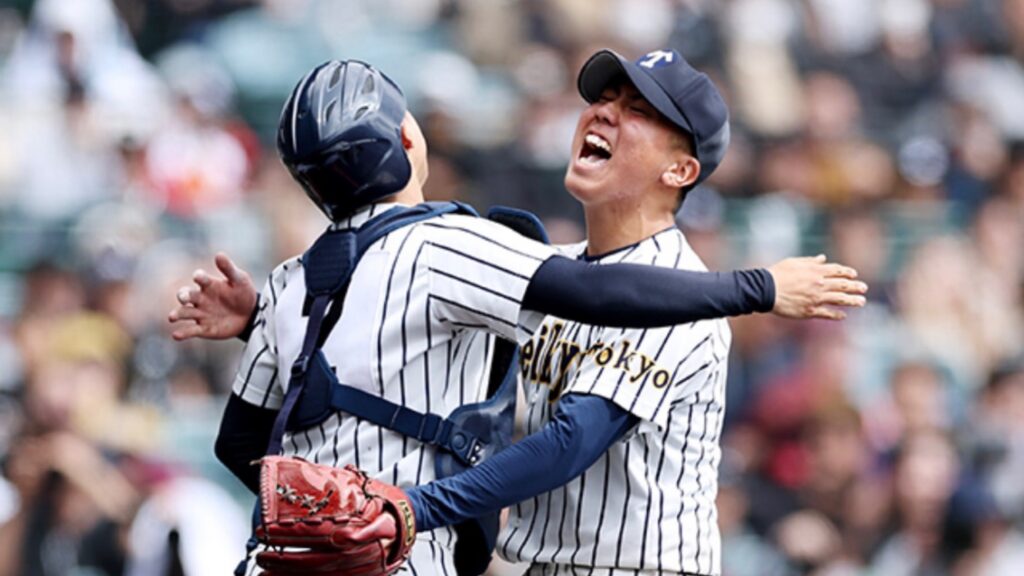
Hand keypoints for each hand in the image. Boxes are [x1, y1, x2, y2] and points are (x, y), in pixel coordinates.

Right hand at [168, 252, 257, 340]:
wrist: (250, 315)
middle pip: (187, 295)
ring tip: (172, 317)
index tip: (198, 276)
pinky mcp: (204, 328)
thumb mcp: (240, 280)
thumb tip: (219, 254)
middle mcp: (200, 298)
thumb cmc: (243, 294)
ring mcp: (201, 313)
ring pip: (184, 312)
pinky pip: (191, 330)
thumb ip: (229, 269)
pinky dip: (183, 333)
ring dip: (177, 314)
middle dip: (184, 295)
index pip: (201, 279)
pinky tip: (176, 335)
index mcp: (209, 285)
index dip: (199, 277)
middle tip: (183, 297)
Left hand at [255, 458, 414, 575]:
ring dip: (287, 574)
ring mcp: (355, 570)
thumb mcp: (373, 503)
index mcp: (355, 533)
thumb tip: (332, 523)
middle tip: (261, 553)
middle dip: (281, 557)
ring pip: (315, 574)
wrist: (410, 525)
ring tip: (265, 572)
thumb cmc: (387, 508)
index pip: (313, 535)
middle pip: (311, 559)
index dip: (288, 534)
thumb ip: (354, 516)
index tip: (267, 531)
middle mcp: (353, 555)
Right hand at [768, 255, 866, 319]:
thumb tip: (822, 258)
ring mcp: (816, 298)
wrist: (766, 289)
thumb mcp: (794, 262)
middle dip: (855, 286)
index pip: (837, 271)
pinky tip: (843, 315)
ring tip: (861, 302)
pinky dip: (836, 314)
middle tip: (864, 288)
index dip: (847, 272)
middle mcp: (819, 284)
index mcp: (816, 271)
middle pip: (843, 285)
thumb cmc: (777, 273)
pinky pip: (827, 313)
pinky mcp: (810, 310)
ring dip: (852, 300)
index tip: (854, 274)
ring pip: (839, 299)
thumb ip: (811, 261)